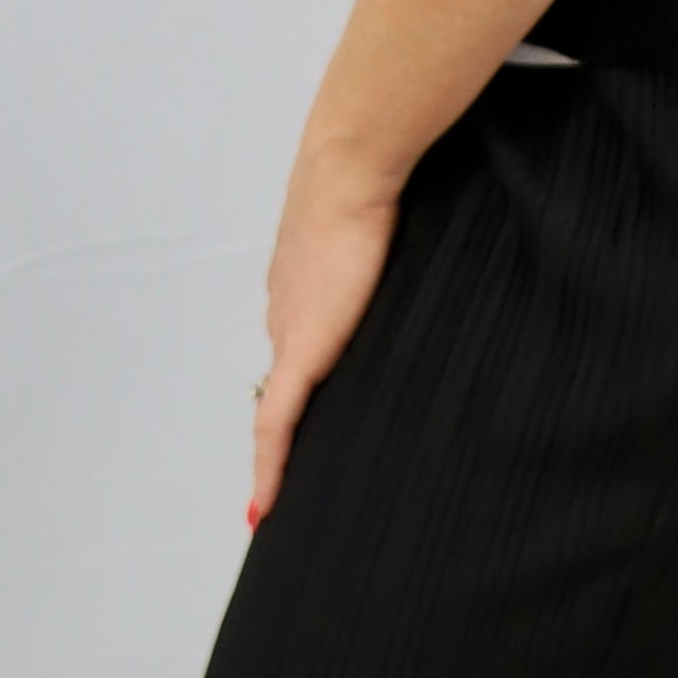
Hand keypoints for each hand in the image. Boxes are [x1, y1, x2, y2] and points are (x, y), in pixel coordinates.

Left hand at [247, 143, 400, 528]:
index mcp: (301, 283)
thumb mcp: (382, 228)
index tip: (301, 416)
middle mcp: (286, 311)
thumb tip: (413, 243)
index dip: (297, 384)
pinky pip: (276, 425)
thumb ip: (384, 252)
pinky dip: (270, 467)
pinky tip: (264, 506)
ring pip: (280, 408)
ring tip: (280, 500)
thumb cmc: (376, 184)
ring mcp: (289, 332)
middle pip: (284, 383)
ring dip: (280, 453)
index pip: (296, 344)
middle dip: (287, 430)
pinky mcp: (300, 350)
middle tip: (290, 477)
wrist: (350, 171)